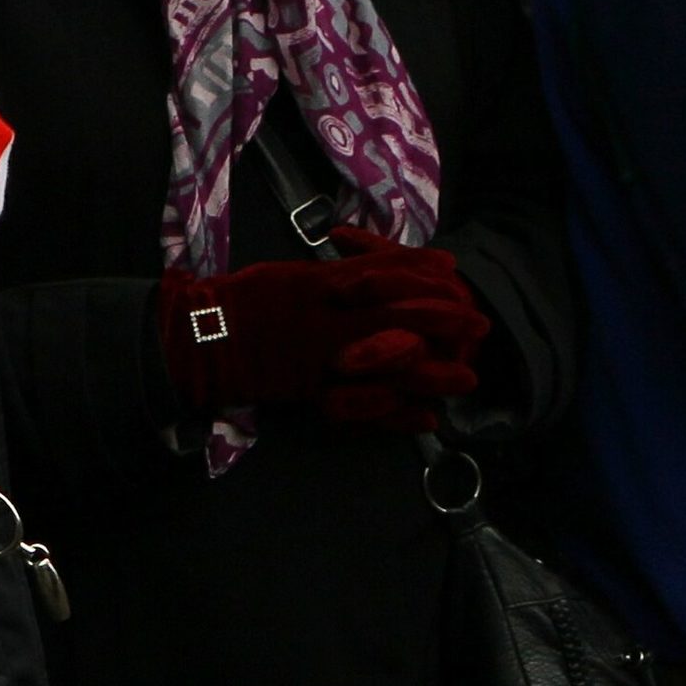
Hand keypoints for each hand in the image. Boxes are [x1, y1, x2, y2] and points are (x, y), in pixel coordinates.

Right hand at [158, 242, 488, 430]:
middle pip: (407, 320)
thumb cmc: (249, 299)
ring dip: (436, 373)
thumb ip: (347, 271)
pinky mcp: (319, 392)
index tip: (456, 276)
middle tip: (479, 327)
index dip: (429, 277)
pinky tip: (426, 419)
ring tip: (465, 379)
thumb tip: (390, 266)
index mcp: (329, 287)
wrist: (206, 339)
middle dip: (447, 325)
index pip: (393, 277)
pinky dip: (400, 415)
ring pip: (396, 367)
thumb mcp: (300, 274)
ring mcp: (328, 358)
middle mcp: (335, 320)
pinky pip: (369, 407)